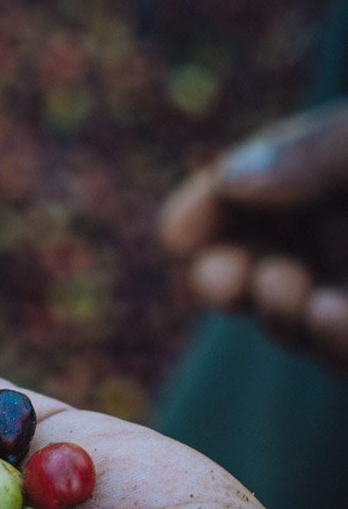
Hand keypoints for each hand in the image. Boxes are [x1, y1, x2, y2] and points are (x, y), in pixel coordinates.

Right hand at [160, 97, 347, 370]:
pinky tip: (328, 317)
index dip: (207, 213)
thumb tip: (229, 180)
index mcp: (324, 176)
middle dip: (219, 276)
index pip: (247, 191)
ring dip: (274, 311)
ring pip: (289, 318)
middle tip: (216, 281)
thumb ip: (311, 153)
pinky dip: (330, 343)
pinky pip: (343, 354)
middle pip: (253, 260)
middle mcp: (332, 237)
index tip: (177, 235)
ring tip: (286, 288)